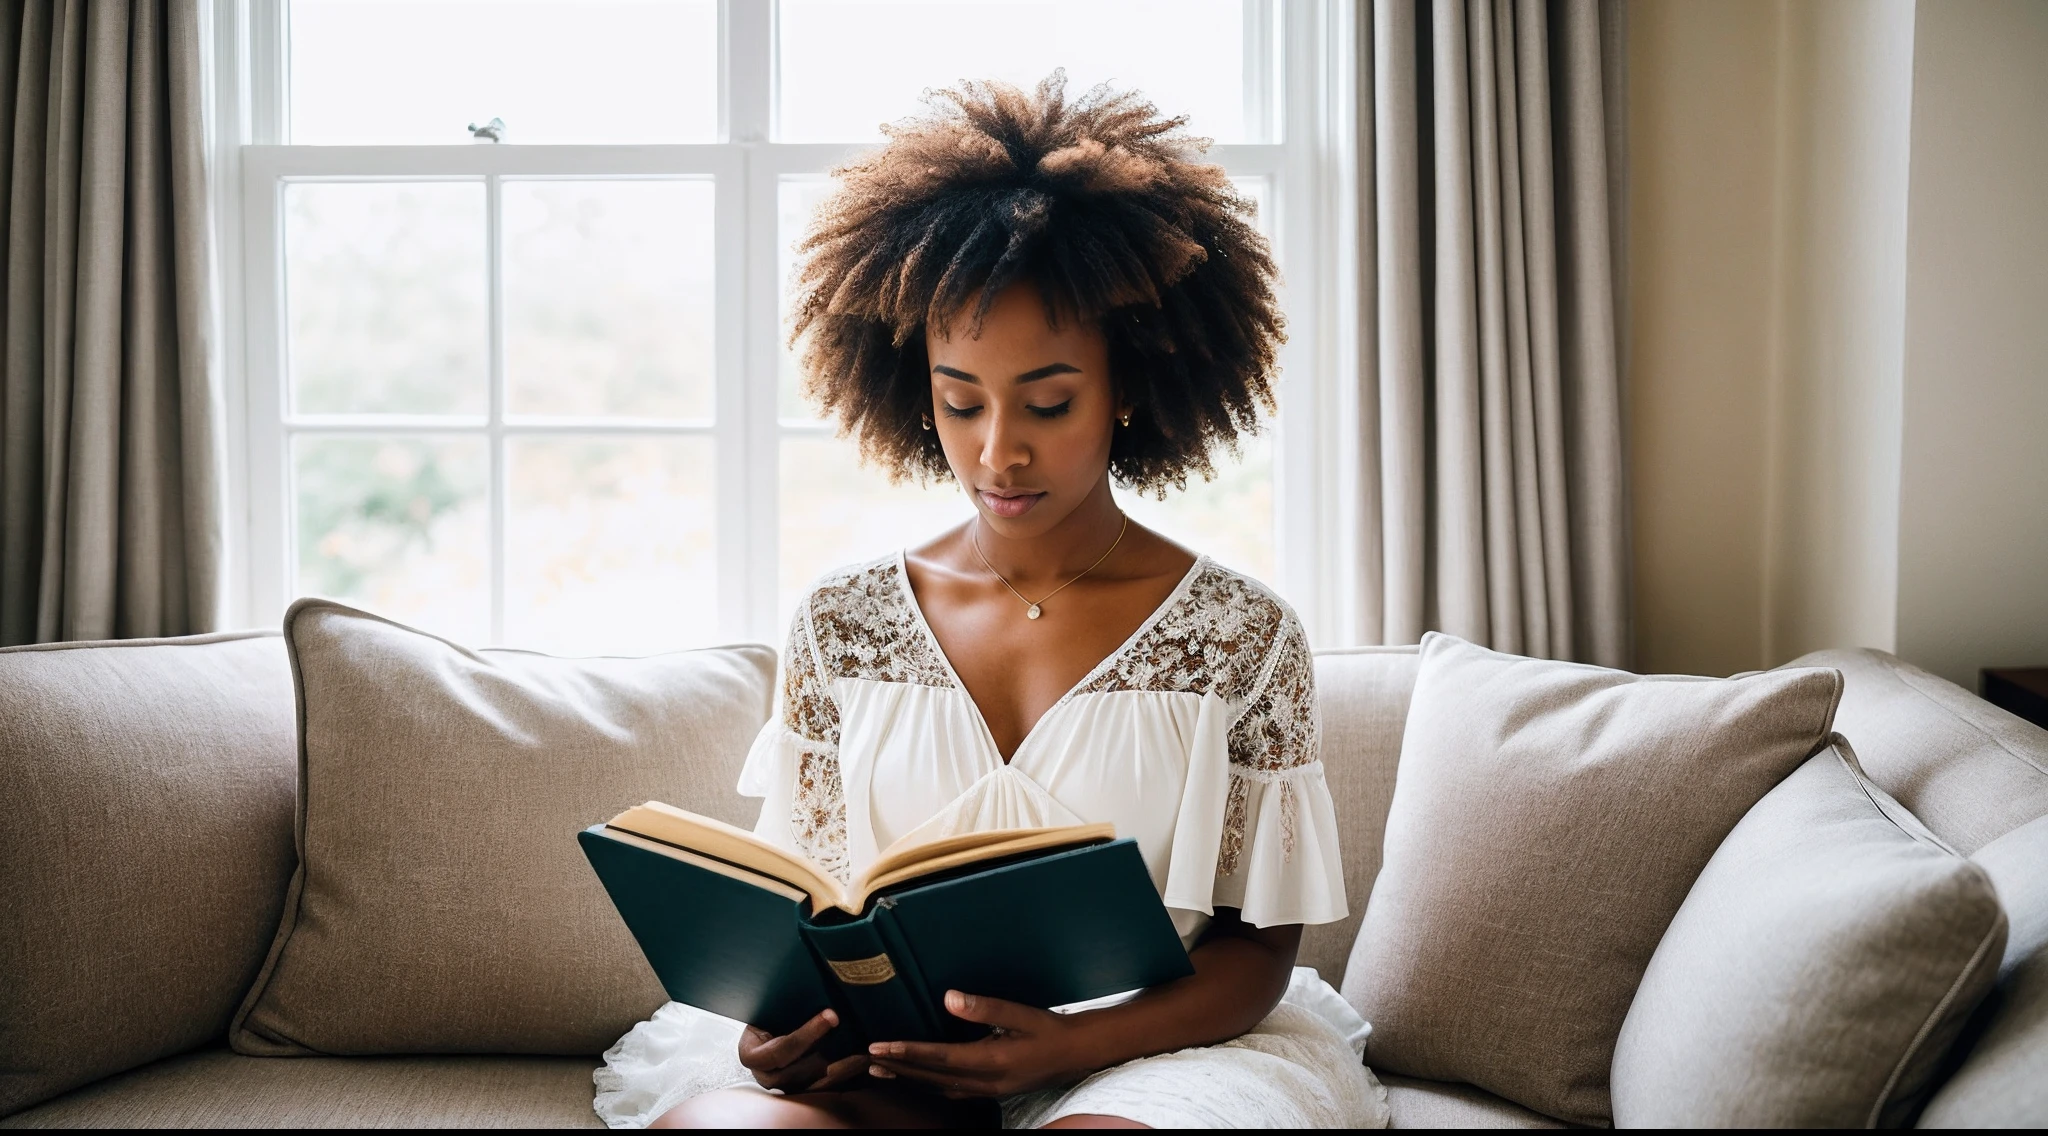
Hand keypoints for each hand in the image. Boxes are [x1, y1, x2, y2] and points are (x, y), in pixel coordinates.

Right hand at [738, 1009, 868, 1092]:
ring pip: (817, 1085)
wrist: (767, 1034)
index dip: (808, 1033)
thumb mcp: (768, 1010)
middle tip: (859, 1038)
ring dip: (844, 1069)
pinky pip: (826, 1090)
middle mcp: (766, 1077)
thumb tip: (810, 982)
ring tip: (867, 1054)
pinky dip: (846, 1078)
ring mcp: (784, 1089)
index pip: (781, 1049)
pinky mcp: (802, 1093)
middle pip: (801, 1070)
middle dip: (831, 1053)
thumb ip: (785, 1005)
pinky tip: (863, 1065)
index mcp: (751, 1055)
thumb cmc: (768, 1016)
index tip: (832, 1015)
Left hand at [865, 990, 1088, 1097]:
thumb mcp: (1021, 1014)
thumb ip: (985, 1008)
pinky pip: (952, 1091)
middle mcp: (986, 1081)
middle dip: (898, 1069)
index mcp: (992, 1060)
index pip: (939, 1058)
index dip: (908, 1053)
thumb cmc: (1050, 1030)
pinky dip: (929, 1085)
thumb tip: (949, 998)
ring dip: (909, 1079)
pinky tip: (917, 1080)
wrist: (1077, 1054)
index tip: (880, 1047)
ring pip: (939, 1087)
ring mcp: (989, 1090)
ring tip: (880, 1070)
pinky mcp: (992, 1091)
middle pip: (932, 1077)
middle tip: (866, 1059)